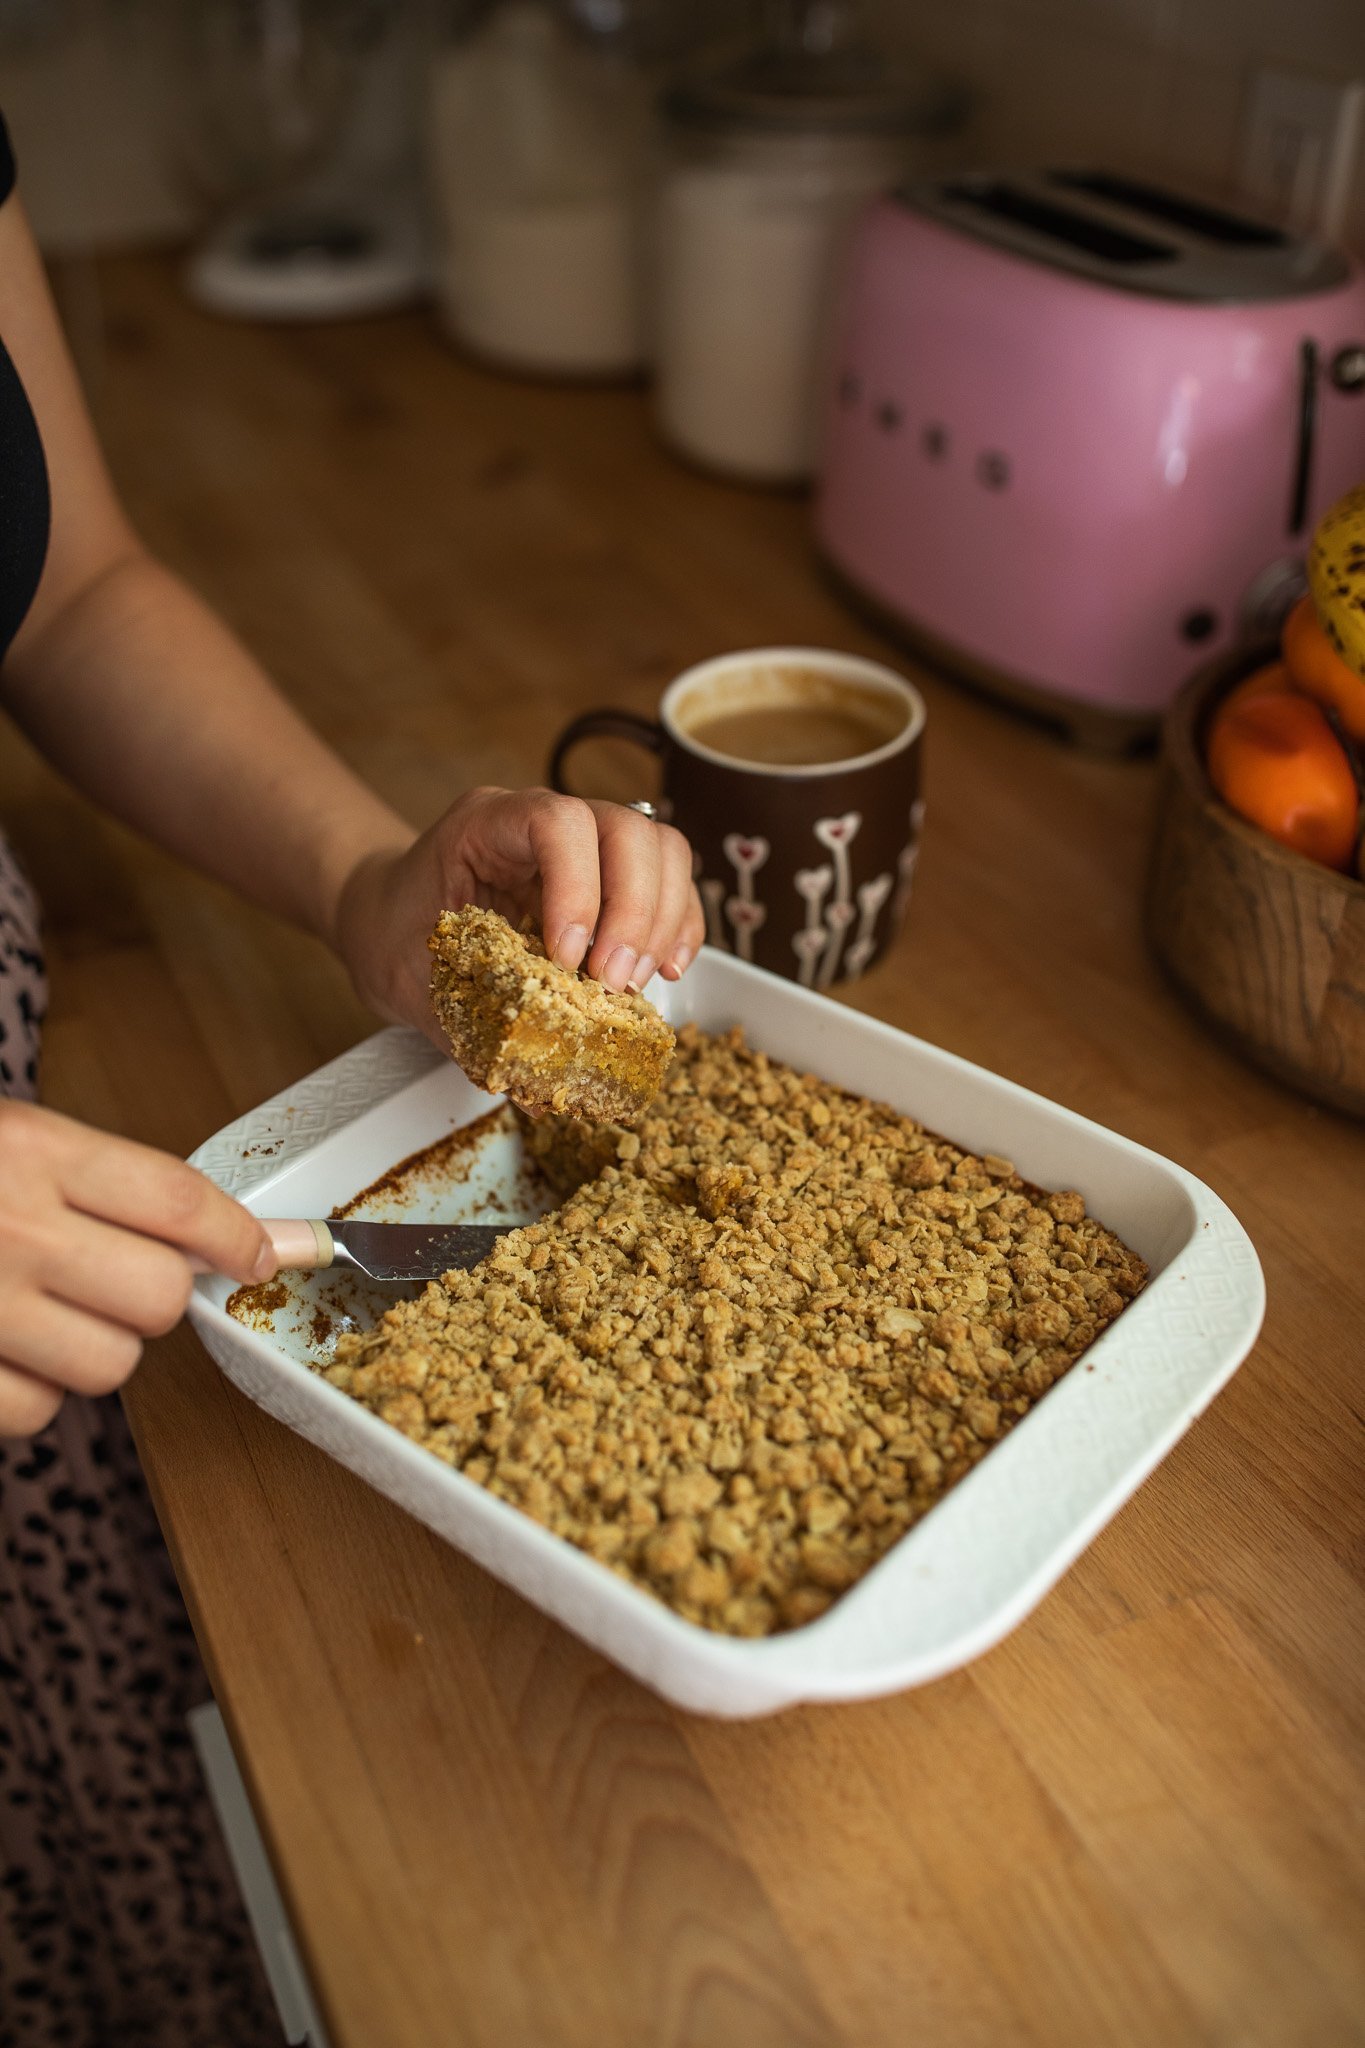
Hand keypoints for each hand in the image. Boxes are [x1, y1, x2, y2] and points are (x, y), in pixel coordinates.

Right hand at [0, 1101, 273, 1437]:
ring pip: (108, 1365)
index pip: (176, 1201)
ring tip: (38, 1312)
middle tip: (111, 1277)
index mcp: (29, 1150)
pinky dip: (27, 1394)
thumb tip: (229, 1241)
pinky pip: (36, 1412)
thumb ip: (102, 1182)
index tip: (263, 1253)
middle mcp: (8, 1228)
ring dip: (92, 1349)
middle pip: (158, 1296)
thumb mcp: (8, 1140)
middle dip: (152, 1295)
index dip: (237, 1235)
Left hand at [334, 786, 704, 1046]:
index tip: (567, 958)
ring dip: (664, 921)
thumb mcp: (415, 980)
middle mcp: (544, 821)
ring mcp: (584, 843)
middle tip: (614, 984)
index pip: (556, 823)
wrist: (389, 918)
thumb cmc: (395, 936)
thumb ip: (469, 1028)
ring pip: (661, 851)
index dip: (577, 888)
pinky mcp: (610, 875)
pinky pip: (668, 883)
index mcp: (486, 824)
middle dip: (634, 913)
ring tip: (636, 985)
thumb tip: (537, 1089)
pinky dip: (679, 926)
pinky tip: (667, 971)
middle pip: (627, 831)